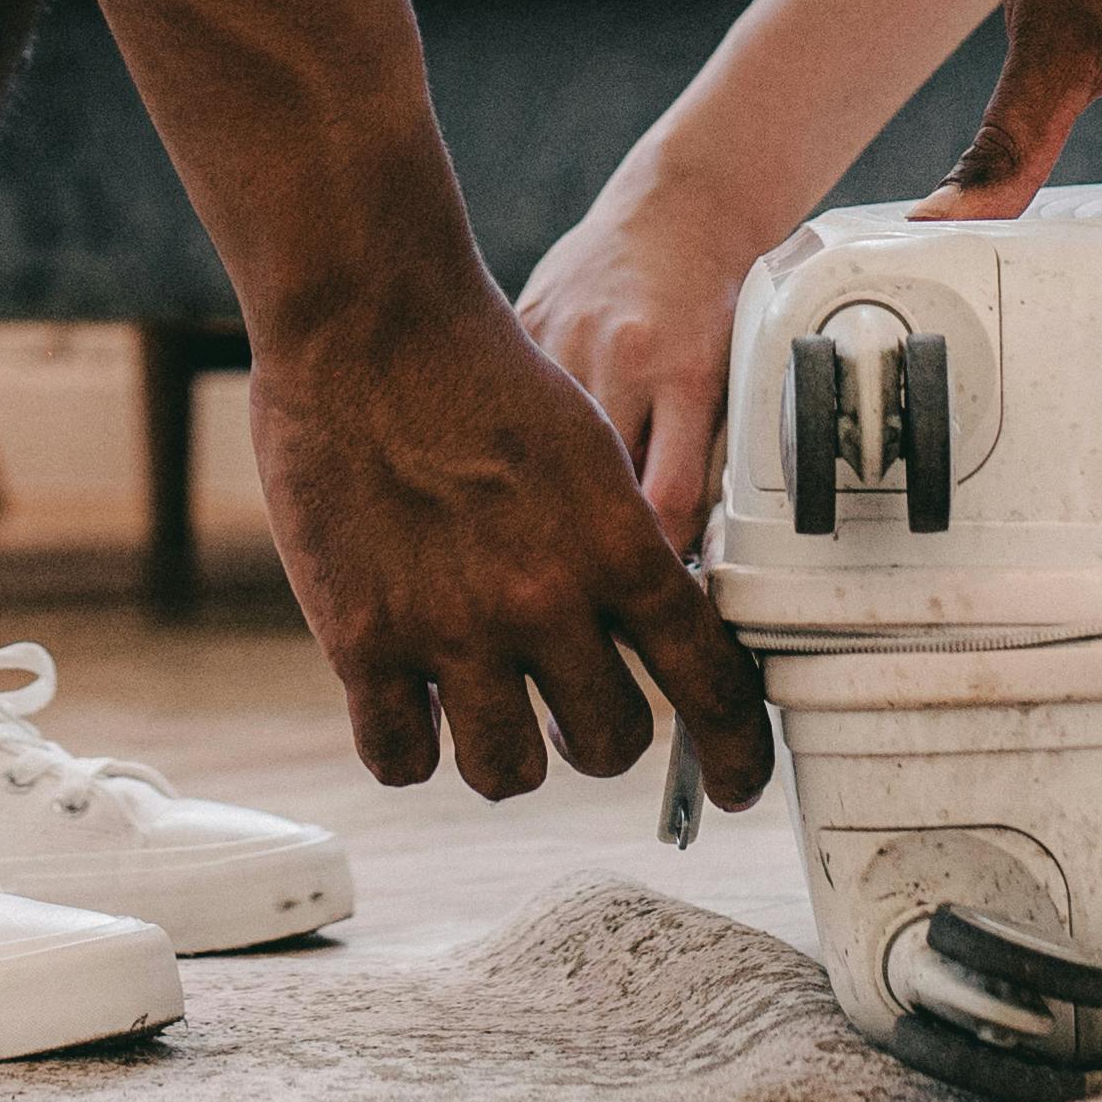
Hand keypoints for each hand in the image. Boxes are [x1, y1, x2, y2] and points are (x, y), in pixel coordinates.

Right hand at [244, 280, 772, 811]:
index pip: (707, 679)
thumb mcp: (587, 446)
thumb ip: (616, 541)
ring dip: (507, 750)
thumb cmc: (477, 368)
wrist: (368, 319)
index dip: (733, 747)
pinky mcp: (364, 642)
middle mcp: (544, 601)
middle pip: (609, 744)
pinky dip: (412, 748)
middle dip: (597, 736)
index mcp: (617, 545)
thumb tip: (641, 618)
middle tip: (569, 707)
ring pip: (508, 772)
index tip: (737, 782)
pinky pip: (401, 759)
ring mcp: (452, 630)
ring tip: (487, 707)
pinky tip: (411, 707)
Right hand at [519, 183, 765, 550]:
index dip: (653, 560)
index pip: (663, 501)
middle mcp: (617, 354)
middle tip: (585, 568)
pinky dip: (512, 433)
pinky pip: (505, 398)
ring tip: (541, 516)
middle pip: (588, 479)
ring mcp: (561, 334)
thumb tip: (680, 558)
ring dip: (539, 485)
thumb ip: (706, 458)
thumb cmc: (715, 301)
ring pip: (533, 446)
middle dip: (584, 531)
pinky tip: (515, 451)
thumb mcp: (730, 377)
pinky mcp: (522, 321)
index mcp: (683, 371)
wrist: (680, 207)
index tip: (647, 589)